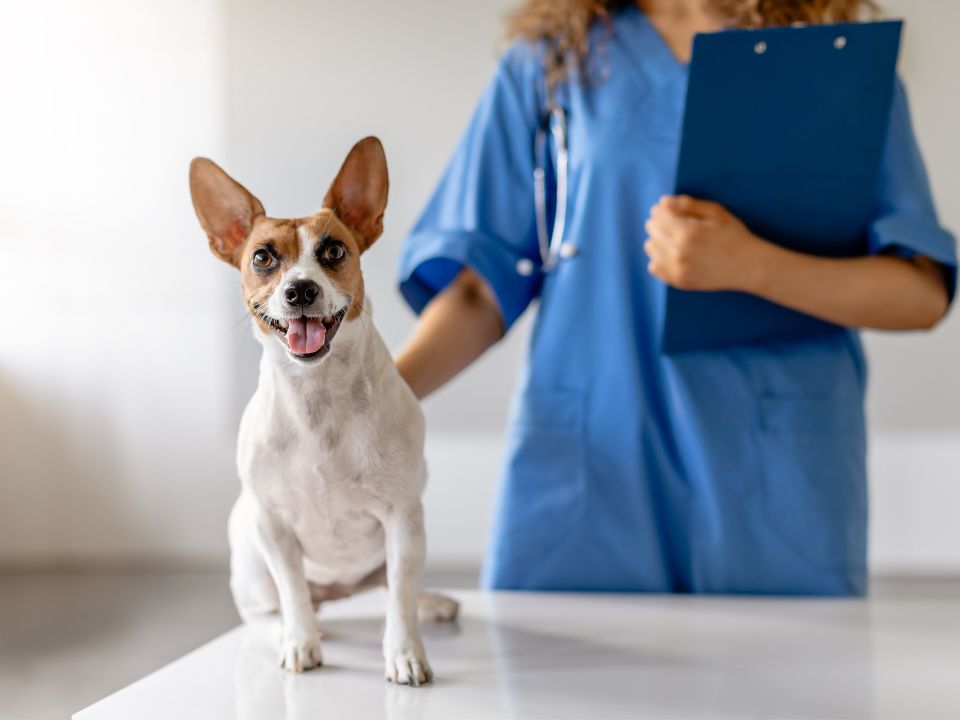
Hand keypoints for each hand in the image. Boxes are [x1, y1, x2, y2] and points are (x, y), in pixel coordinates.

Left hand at [644, 195, 767, 291]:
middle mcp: (678, 253)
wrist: (748, 266)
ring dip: (658, 239)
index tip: (671, 209)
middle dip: (660, 222)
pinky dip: (658, 258)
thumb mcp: (716, 212)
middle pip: (652, 230)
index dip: (662, 209)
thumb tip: (663, 202)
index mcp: (687, 233)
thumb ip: (688, 205)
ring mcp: (677, 270)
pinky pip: (654, 267)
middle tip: (675, 223)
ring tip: (674, 238)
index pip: (658, 215)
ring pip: (650, 248)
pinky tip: (672, 253)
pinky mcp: (679, 282)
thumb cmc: (734, 235)